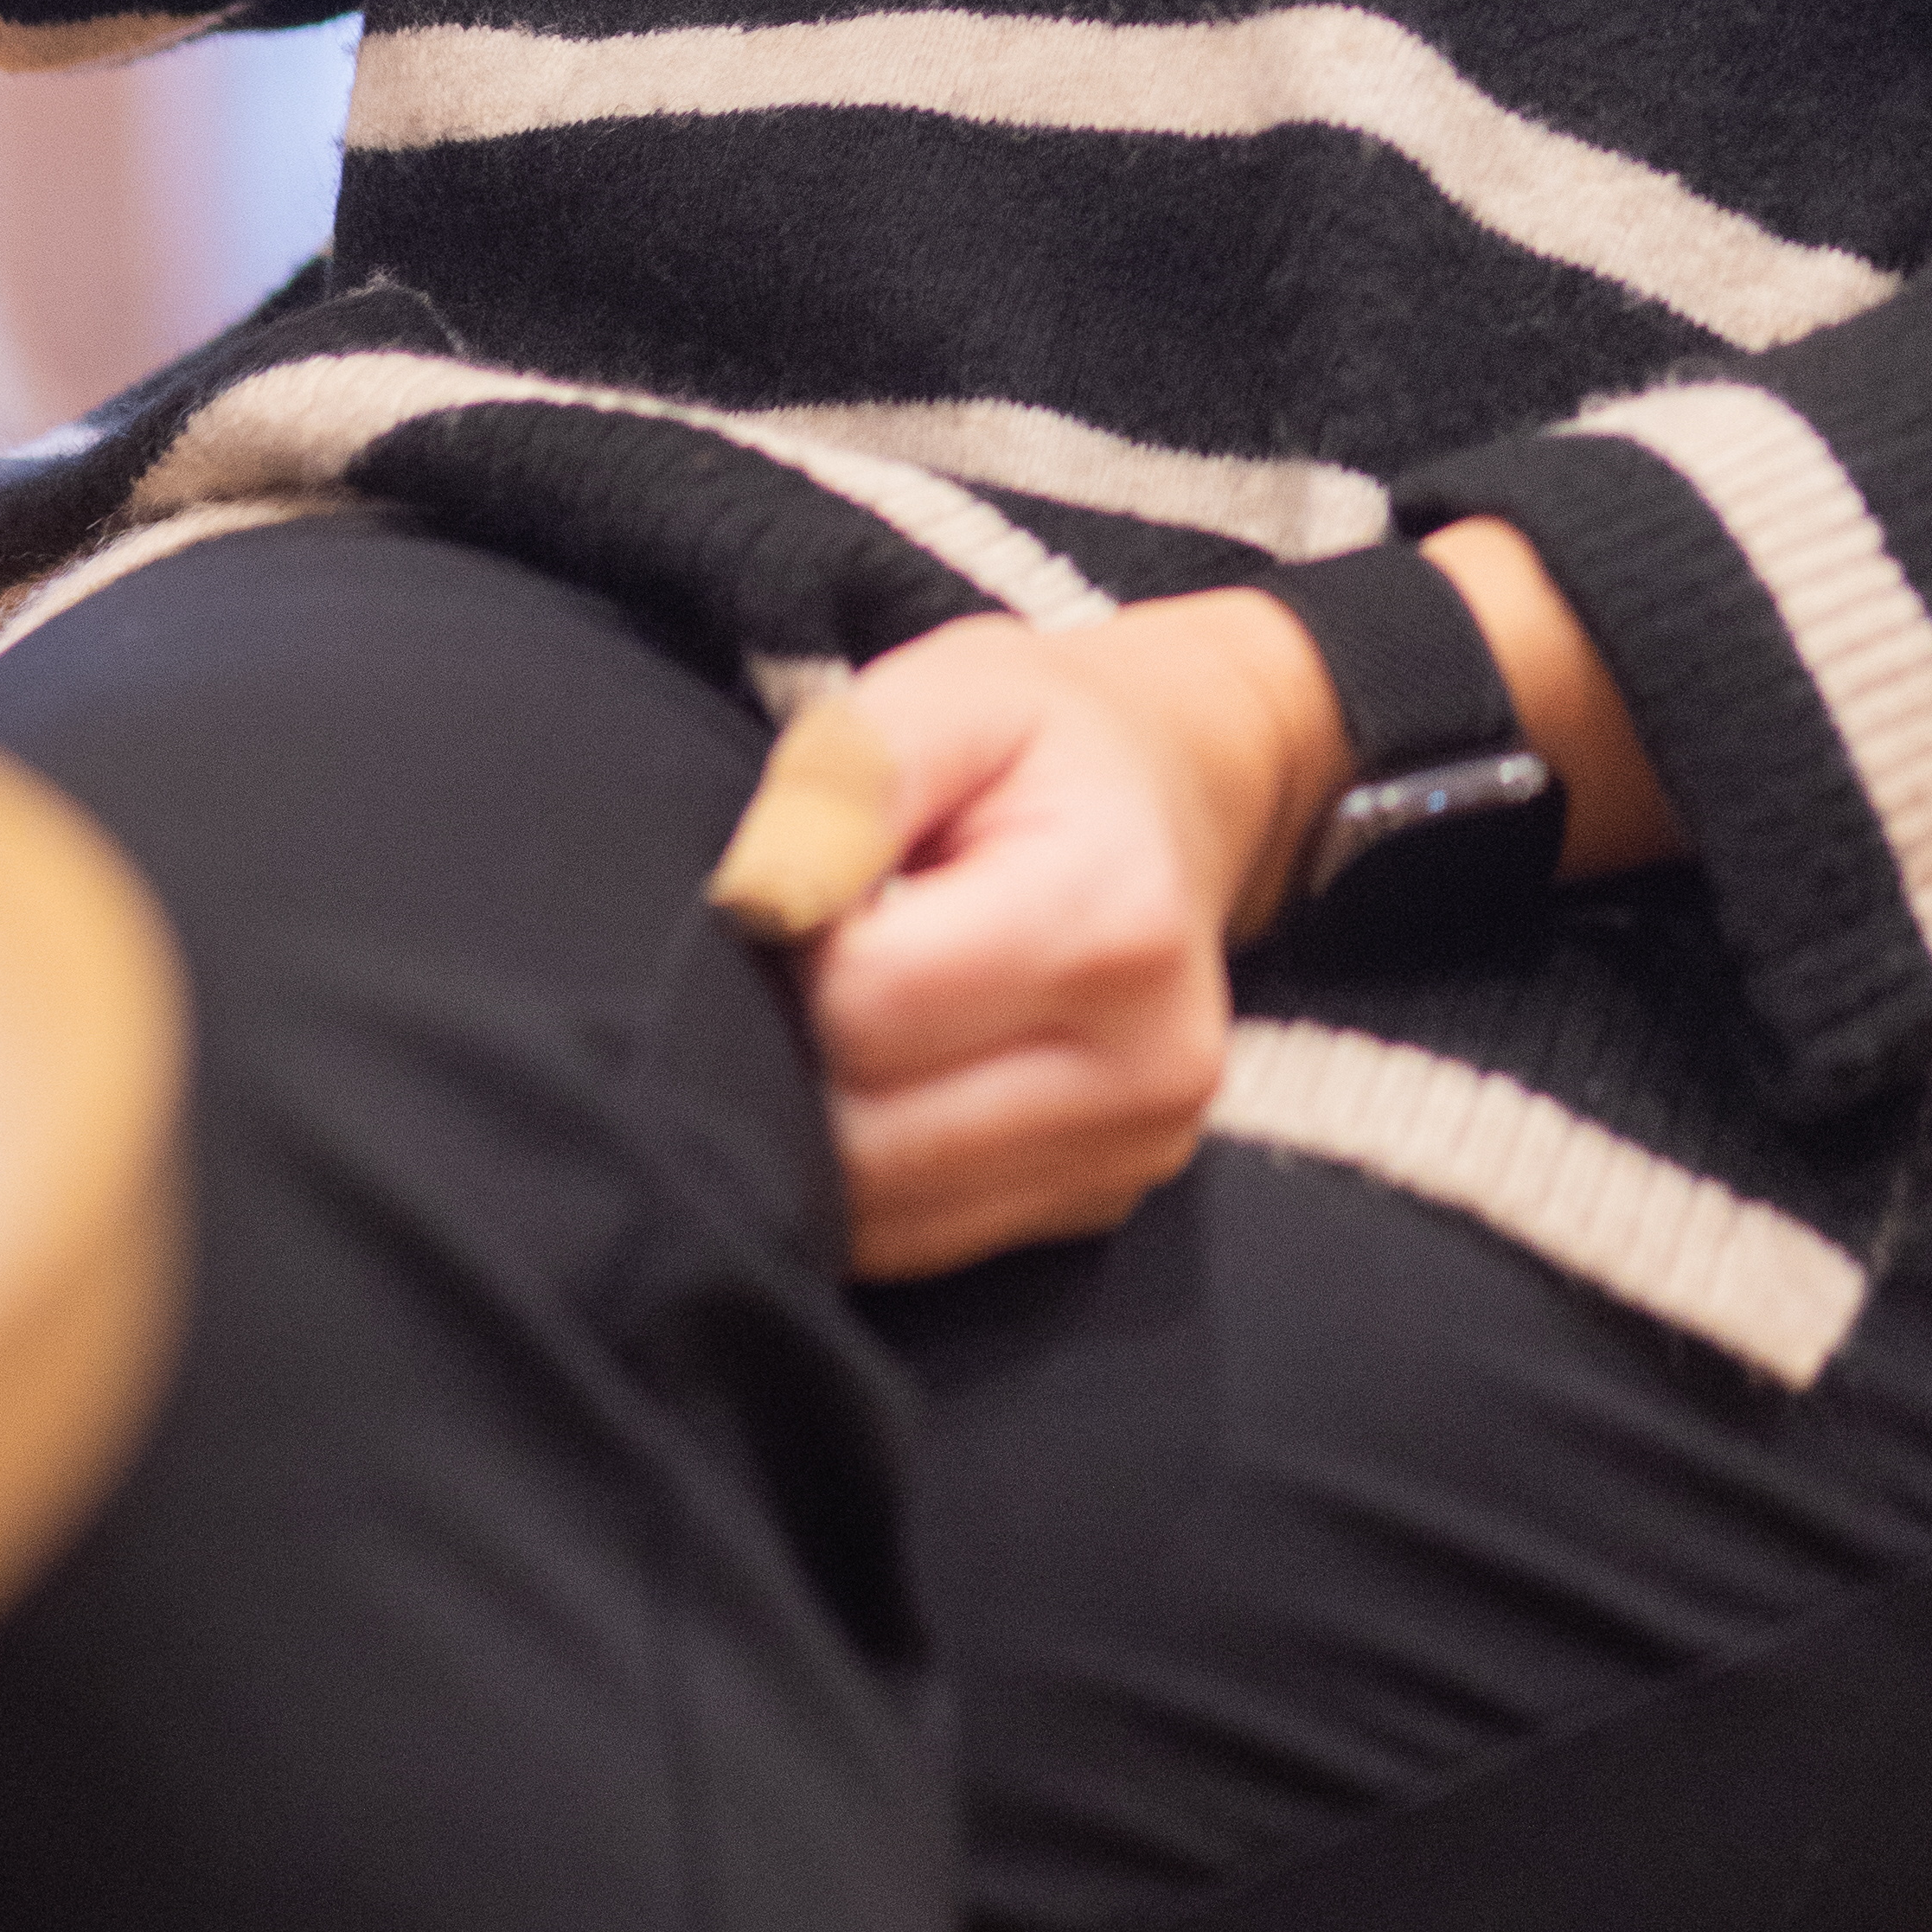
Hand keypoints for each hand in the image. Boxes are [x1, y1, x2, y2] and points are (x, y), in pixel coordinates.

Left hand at [806, 592, 1347, 1280]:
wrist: (1175, 799)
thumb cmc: (1044, 745)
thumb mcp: (951, 691)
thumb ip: (845, 780)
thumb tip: (756, 901)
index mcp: (1116, 918)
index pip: (864, 1001)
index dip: (797, 942)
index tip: (828, 879)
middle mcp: (1150, 1062)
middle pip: (866, 1134)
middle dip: (803, 1045)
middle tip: (833, 949)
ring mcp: (1135, 1152)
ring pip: (881, 1213)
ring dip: (828, 1122)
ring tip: (869, 1006)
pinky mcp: (1103, 1206)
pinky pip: (922, 1241)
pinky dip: (876, 1173)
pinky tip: (899, 1073)